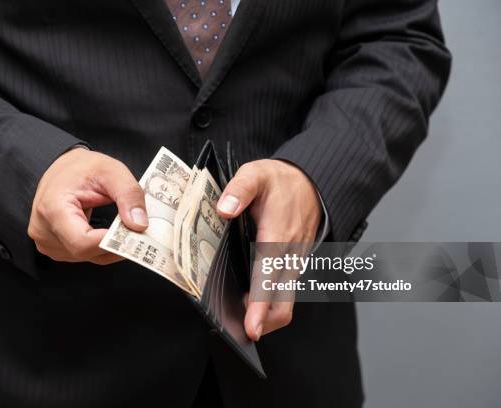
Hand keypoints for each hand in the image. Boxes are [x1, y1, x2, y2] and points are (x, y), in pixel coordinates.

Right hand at [28, 148, 148, 264]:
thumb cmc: (81, 167)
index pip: (82, 243)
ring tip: (116, 225)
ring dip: (108, 246)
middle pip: (86, 253)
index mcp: (53, 209)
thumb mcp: (112, 171)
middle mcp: (43, 230)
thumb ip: (129, 195)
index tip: (133, 231)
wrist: (63, 168)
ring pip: (87, 258)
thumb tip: (139, 225)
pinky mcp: (53, 247)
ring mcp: (46, 241)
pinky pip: (83, 256)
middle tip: (134, 228)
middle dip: (115, 243)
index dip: (111, 241)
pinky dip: (99, 247)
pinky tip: (105, 231)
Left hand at [216, 159, 321, 340]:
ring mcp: (295, 263)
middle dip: (263, 323)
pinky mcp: (294, 265)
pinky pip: (285, 292)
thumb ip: (239, 189)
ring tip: (238, 316)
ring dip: (265, 315)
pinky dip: (270, 303)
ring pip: (285, 301)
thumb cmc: (280, 181)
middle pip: (282, 303)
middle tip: (238, 330)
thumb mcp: (256, 174)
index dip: (259, 307)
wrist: (311, 182)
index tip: (251, 328)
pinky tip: (249, 300)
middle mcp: (290, 255)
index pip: (268, 278)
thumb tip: (224, 209)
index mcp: (278, 235)